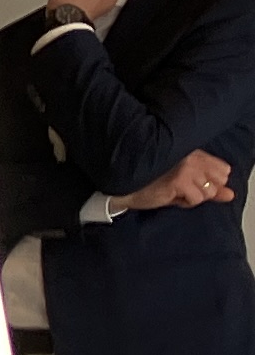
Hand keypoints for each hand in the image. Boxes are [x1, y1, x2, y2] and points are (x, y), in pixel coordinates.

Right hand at [117, 148, 233, 212]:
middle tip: (182, 188)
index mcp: (193, 151)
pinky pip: (196, 199)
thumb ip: (209, 187)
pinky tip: (169, 196)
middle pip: (219, 181)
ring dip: (192, 197)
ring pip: (208, 192)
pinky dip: (184, 202)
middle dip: (204, 190)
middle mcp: (193, 156)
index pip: (223, 170)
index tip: (191, 184)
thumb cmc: (150, 184)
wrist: (123, 188)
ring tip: (173, 191)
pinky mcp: (179, 180)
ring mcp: (187, 167)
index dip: (211, 182)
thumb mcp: (183, 183)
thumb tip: (230, 195)